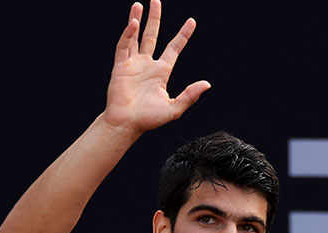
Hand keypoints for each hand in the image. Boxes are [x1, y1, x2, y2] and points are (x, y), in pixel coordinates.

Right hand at [102, 0, 210, 134]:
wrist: (126, 124)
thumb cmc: (148, 119)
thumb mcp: (174, 108)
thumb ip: (190, 95)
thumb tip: (207, 84)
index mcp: (161, 72)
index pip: (174, 48)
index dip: (182, 35)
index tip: (191, 21)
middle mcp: (147, 64)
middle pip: (152, 35)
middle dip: (155, 18)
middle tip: (156, 1)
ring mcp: (133, 63)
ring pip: (135, 36)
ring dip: (137, 20)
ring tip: (140, 4)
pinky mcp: (120, 66)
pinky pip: (123, 46)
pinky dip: (128, 34)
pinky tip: (133, 23)